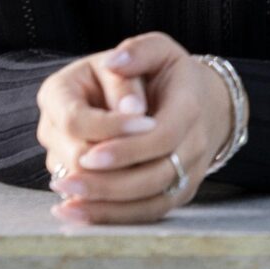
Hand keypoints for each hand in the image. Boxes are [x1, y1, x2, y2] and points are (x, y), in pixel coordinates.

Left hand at [35, 32, 228, 225]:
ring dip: (107, 208)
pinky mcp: (179, 193)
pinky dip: (114, 219)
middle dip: (108, 184)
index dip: (126, 149)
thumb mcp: (158, 49)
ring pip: (151, 202)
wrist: (205, 104)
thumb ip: (136, 51)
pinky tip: (78, 215)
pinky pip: (148, 214)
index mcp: (189, 104)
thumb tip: (114, 62)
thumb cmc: (169, 75)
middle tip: (64, 183)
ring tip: (66, 206)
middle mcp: (195, 143)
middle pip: (155, 176)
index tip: (88, 156)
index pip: (162, 137)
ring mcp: (190, 172)